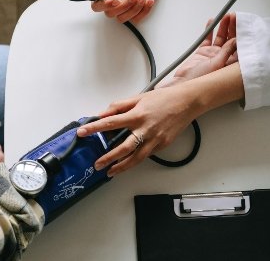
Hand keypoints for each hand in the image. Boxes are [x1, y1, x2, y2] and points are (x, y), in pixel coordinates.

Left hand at [76, 86, 202, 176]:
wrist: (187, 102)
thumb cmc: (164, 98)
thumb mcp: (138, 98)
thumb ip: (119, 106)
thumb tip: (103, 113)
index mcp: (137, 115)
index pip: (110, 122)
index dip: (94, 128)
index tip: (82, 132)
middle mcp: (145, 129)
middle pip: (123, 148)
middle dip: (108, 158)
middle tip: (97, 164)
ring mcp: (155, 139)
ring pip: (136, 158)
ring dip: (122, 167)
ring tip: (110, 171)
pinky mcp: (162, 145)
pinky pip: (146, 155)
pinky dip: (135, 160)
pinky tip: (128, 164)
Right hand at [91, 0, 163, 22]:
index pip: (97, 5)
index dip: (105, 5)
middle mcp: (112, 1)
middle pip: (110, 13)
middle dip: (124, 6)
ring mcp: (123, 8)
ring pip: (122, 18)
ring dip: (134, 9)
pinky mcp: (134, 12)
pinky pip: (135, 19)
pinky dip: (144, 11)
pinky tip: (148, 0)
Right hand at [158, 13, 238, 87]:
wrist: (182, 84)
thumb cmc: (200, 81)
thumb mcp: (217, 64)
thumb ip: (226, 52)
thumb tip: (236, 40)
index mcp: (229, 64)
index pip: (239, 47)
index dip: (241, 35)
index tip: (241, 24)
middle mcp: (223, 59)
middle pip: (231, 41)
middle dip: (232, 28)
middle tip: (234, 17)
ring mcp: (212, 55)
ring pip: (220, 38)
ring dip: (223, 27)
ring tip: (225, 17)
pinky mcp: (202, 53)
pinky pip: (207, 39)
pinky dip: (209, 30)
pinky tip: (212, 22)